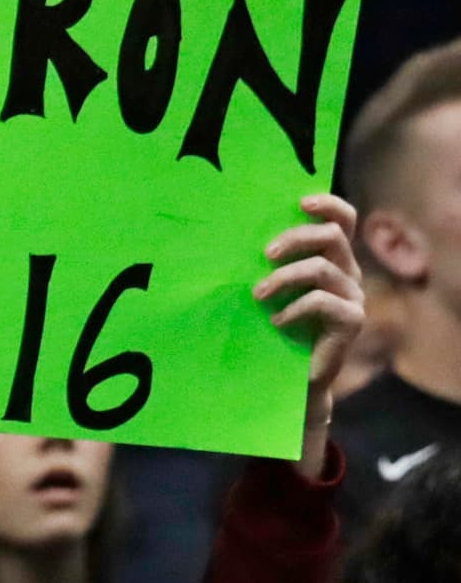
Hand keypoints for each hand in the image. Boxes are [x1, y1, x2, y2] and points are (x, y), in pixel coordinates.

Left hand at [253, 192, 363, 477]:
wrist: (291, 380)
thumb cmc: (274, 329)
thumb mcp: (270, 290)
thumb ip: (267, 265)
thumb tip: (228, 236)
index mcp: (333, 259)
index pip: (343, 220)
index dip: (327, 205)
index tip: (299, 201)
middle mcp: (348, 273)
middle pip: (332, 237)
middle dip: (295, 238)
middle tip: (264, 255)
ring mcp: (353, 297)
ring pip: (323, 268)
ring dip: (284, 277)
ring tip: (258, 294)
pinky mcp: (352, 321)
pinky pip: (324, 301)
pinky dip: (295, 308)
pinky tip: (276, 321)